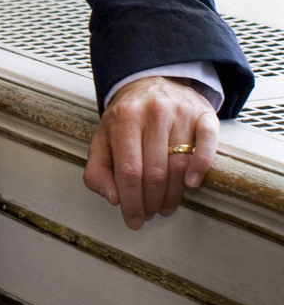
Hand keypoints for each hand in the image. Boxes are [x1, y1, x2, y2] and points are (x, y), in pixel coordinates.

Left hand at [84, 76, 219, 229]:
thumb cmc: (125, 119)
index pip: (128, 170)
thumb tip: (113, 198)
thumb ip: (97, 170)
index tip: (133, 221)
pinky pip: (207, 145)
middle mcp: (153, 112)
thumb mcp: (102, 139)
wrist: (151, 83)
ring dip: (173, 195)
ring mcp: (180, 112)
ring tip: (165, 206)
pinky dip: (201, 167)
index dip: (131, 202)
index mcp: (124, 118)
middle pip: (155, 172)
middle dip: (151, 202)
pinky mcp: (204, 115)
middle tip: (150, 214)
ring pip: (179, 165)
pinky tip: (191, 184)